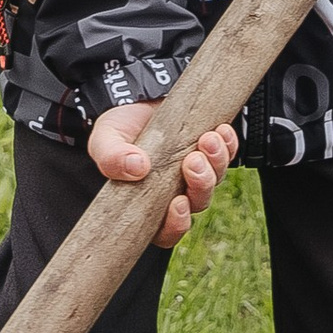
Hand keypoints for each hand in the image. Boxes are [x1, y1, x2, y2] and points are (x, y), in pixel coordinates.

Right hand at [87, 101, 238, 247]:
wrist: (134, 100)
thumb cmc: (118, 130)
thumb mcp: (105, 140)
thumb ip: (112, 157)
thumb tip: (137, 167)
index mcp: (148, 204)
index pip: (167, 232)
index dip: (176, 224)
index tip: (178, 203)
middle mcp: (175, 192)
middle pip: (197, 203)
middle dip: (200, 184)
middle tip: (192, 160)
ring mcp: (195, 173)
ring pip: (215, 179)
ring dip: (216, 161)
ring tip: (207, 139)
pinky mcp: (209, 151)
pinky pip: (227, 155)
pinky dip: (227, 145)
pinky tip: (220, 131)